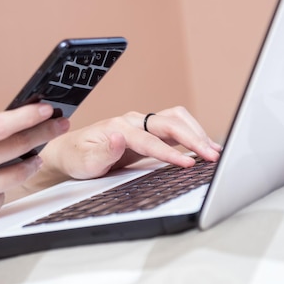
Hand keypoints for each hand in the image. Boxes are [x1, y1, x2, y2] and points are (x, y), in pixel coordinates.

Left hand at [39, 106, 220, 179]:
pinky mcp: (148, 131)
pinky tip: (203, 145)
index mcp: (119, 126)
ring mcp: (142, 123)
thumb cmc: (76, 157)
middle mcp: (134, 120)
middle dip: (193, 138)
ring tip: (213, 150)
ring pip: (176, 119)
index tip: (188, 163)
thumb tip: (119, 138)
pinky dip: (192, 132)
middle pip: (170, 122)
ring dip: (196, 132)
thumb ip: (102, 151)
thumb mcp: (84, 161)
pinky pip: (175, 126)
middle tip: (212, 156)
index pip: (150, 140)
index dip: (170, 152)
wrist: (70, 151)